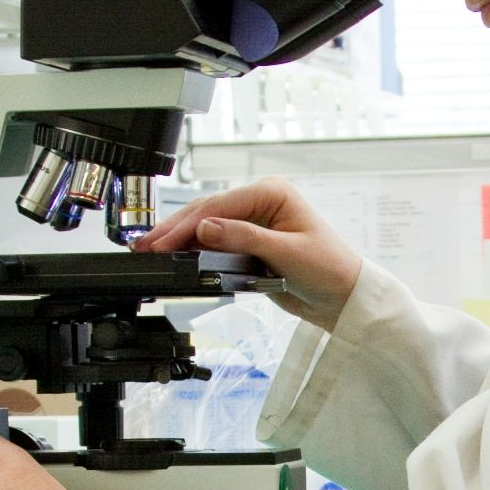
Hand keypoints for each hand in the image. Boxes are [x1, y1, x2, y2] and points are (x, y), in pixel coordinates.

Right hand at [133, 176, 361, 331]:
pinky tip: (175, 255)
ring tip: (150, 249)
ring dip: (180, 238)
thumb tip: (205, 228)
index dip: (189, 225)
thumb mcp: (286, 253)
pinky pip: (216, 242)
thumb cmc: (329, 269)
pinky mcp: (249, 243)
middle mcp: (260, 202)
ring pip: (207, 226)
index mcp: (272, 193)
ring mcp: (253, 222)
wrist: (344, 297)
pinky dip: (194, 249)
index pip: (220, 205)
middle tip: (146, 245)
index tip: (165, 241)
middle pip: (208, 212)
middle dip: (176, 230)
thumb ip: (244, 239)